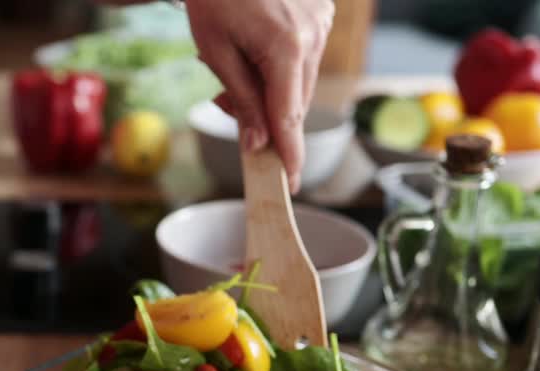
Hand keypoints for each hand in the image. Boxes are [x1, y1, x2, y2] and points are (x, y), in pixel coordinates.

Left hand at [185, 0, 334, 191]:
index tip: (289, 184)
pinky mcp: (322, 13)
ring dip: (272, 91)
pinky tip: (254, 51)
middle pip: (296, 101)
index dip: (289, 154)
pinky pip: (305, 56)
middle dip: (266, 116)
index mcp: (286, 48)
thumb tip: (257, 144)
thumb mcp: (217, 52)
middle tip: (228, 104)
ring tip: (235, 72)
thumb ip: (242, 100)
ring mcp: (322, 22)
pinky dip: (282, 67)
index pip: (289, 117)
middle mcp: (314, 36)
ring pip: (301, 81)